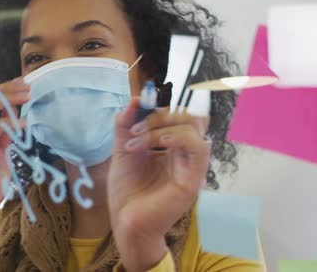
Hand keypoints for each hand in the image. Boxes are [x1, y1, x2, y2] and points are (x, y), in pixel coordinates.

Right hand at [0, 77, 29, 240]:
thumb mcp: (3, 146)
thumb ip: (7, 128)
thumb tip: (17, 111)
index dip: (4, 87)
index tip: (23, 82)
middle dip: (6, 88)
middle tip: (28, 87)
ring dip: (6, 99)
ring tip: (27, 97)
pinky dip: (8, 122)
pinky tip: (25, 123)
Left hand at [108, 98, 209, 270]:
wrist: (125, 222)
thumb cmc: (127, 191)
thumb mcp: (122, 150)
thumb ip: (126, 124)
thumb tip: (136, 98)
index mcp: (172, 148)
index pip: (179, 115)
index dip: (159, 107)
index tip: (136, 109)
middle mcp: (185, 155)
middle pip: (189, 117)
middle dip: (159, 115)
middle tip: (135, 128)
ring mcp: (191, 167)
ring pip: (194, 127)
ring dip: (162, 126)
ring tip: (137, 139)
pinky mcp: (192, 180)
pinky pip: (198, 148)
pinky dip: (178, 137)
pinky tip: (157, 142)